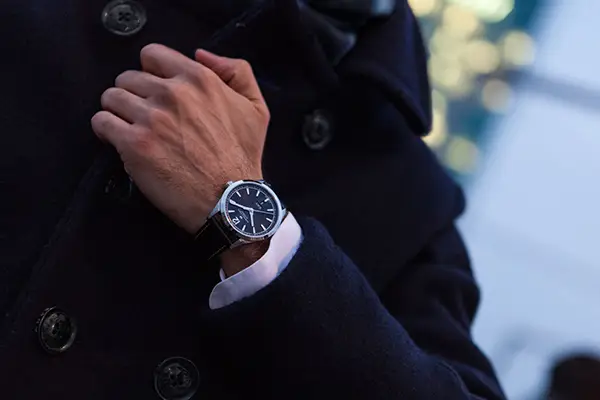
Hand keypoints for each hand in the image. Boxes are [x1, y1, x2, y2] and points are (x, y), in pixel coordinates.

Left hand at [91, 44, 269, 233]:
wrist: (229, 201)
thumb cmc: (243, 157)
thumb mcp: (256, 108)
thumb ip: (236, 72)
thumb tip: (201, 54)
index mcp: (199, 79)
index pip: (152, 54)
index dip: (150, 71)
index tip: (155, 91)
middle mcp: (172, 93)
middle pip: (127, 77)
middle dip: (133, 95)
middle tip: (144, 117)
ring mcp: (150, 118)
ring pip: (110, 97)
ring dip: (117, 112)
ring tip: (130, 129)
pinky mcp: (134, 144)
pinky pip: (101, 122)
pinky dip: (105, 130)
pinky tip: (119, 141)